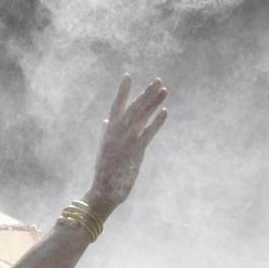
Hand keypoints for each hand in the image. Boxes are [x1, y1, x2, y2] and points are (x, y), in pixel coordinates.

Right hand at [84, 75, 168, 219]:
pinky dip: (157, 122)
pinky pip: (149, 133)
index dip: (122, 91)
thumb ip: (105, 132)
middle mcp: (117, 132)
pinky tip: (165, 112)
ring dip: (154, 102)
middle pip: (134, 107)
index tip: (127, 76)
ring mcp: (126, 140)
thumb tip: (105, 121)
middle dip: (146, 93)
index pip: (115, 106)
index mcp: (108, 131)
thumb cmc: (105, 172)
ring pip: (142, 116)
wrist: (103, 191)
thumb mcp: (103, 149)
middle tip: (158, 80)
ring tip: (164, 89)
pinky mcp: (136, 151)